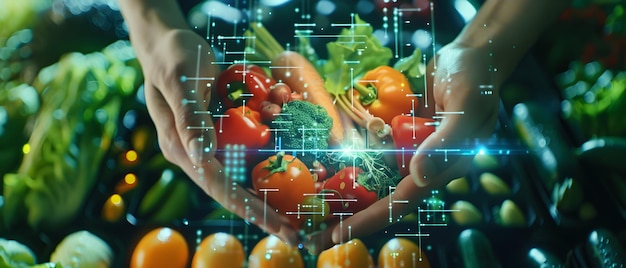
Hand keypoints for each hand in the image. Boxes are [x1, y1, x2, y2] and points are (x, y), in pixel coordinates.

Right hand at [137, 29, 298, 244]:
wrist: (167, 43)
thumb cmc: (173, 58)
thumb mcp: (181, 83)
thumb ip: (190, 120)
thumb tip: (202, 158)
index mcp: (181, 149)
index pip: (219, 188)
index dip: (250, 210)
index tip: (279, 227)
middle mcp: (194, 155)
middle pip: (233, 192)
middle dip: (264, 214)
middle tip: (297, 233)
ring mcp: (207, 146)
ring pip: (240, 179)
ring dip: (267, 197)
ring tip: (297, 215)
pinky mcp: (218, 135)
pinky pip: (245, 157)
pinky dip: (266, 169)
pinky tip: (289, 175)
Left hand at [305, 41, 501, 252]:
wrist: (473, 56)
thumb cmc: (475, 80)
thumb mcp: (465, 108)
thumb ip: (444, 144)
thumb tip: (418, 178)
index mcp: (443, 169)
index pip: (401, 202)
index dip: (368, 220)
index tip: (338, 234)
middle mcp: (423, 165)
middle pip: (381, 197)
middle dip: (348, 216)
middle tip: (313, 235)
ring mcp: (409, 150)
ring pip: (373, 178)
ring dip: (345, 193)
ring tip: (312, 207)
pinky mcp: (400, 134)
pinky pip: (372, 151)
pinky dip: (351, 161)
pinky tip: (324, 167)